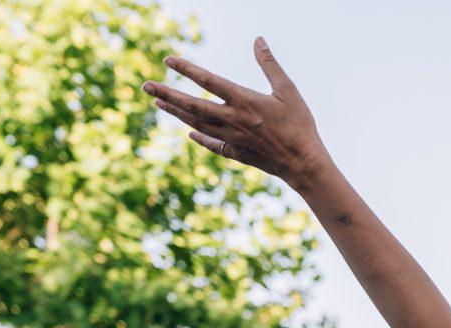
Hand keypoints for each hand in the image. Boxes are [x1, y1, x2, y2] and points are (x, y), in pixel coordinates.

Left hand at [144, 38, 331, 190]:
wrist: (304, 164)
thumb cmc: (300, 125)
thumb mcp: (288, 90)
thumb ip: (270, 65)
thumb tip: (258, 40)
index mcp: (244, 101)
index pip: (208, 81)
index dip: (186, 69)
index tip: (168, 60)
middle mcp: (232, 119)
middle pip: (192, 105)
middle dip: (167, 93)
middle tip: (146, 86)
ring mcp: (232, 138)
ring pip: (196, 123)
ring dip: (176, 112)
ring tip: (159, 102)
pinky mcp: (237, 153)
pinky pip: (212, 144)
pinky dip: (199, 137)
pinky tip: (189, 132)